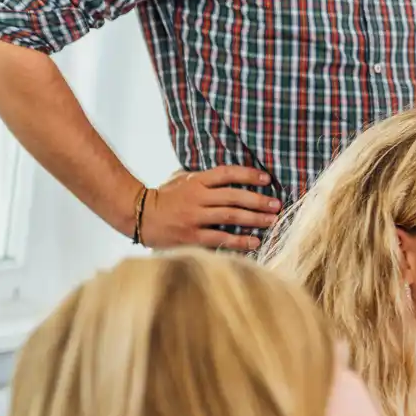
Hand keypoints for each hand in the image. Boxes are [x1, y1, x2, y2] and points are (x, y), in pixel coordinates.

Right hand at [141, 166, 278, 251]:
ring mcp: (194, 217)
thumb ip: (203, 178)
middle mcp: (197, 197)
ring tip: (272, 221)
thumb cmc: (164, 197)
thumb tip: (230, 175)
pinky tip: (254, 242)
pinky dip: (239, 240)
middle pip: (234, 196)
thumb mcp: (181, 180)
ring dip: (254, 219)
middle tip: (277, 204)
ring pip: (230, 216)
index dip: (249, 175)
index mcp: (196, 181)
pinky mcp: (191, 236)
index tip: (267, 179)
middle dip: (258, 200)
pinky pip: (220, 238)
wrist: (138, 216)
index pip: (227, 173)